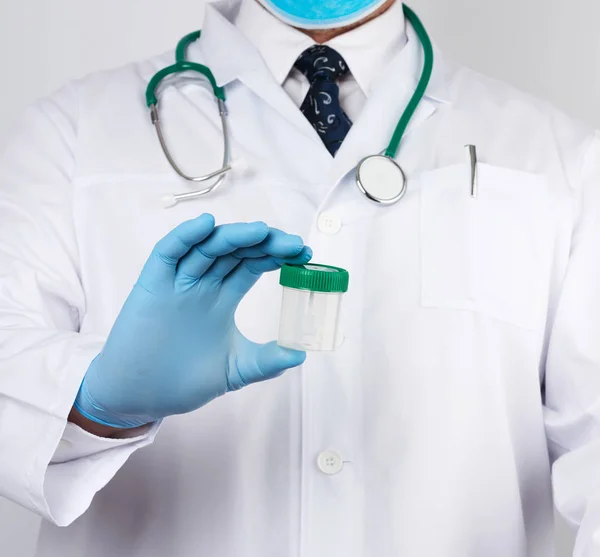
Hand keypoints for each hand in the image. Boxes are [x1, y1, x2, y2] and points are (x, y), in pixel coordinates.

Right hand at [74, 214, 310, 428]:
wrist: (140, 397)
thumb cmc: (183, 381)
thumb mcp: (236, 370)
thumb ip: (267, 361)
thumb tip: (301, 354)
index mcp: (222, 298)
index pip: (252, 265)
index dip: (276, 255)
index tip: (303, 254)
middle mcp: (203, 285)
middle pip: (236, 251)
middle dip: (265, 243)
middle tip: (292, 244)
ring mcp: (177, 283)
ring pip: (207, 247)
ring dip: (234, 236)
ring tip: (262, 231)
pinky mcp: (152, 285)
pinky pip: (168, 253)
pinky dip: (185, 236)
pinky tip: (206, 226)